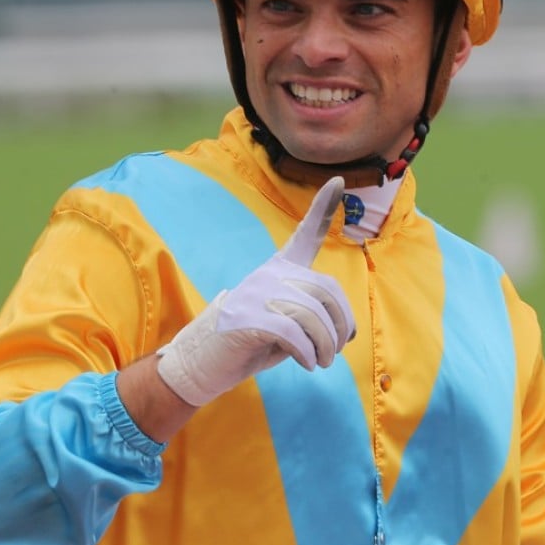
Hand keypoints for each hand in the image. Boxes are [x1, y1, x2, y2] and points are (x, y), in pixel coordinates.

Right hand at [156, 176, 354, 406]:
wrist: (199, 363)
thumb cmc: (251, 343)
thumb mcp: (285, 323)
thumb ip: (311, 315)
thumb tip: (345, 329)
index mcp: (279, 270)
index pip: (305, 234)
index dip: (323, 209)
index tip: (338, 181)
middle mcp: (268, 275)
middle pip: (325, 291)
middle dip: (340, 325)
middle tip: (336, 349)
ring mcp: (255, 295)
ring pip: (312, 315)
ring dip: (325, 346)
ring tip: (322, 361)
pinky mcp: (246, 319)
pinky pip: (294, 333)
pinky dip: (308, 353)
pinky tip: (308, 363)